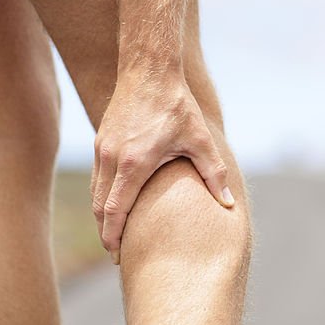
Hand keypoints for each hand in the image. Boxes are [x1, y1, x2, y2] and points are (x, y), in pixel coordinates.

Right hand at [91, 70, 233, 263]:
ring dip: (103, 217)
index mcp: (134, 163)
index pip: (115, 211)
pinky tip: (113, 207)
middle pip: (100, 208)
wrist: (149, 68)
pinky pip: (97, 179)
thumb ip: (214, 174)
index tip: (119, 256)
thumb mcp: (200, 140)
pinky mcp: (101, 141)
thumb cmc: (177, 105)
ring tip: (114, 236)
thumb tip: (229, 205)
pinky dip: (102, 198)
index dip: (114, 237)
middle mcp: (112, 159)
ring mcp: (102, 150)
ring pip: (96, 194)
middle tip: (117, 254)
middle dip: (107, 234)